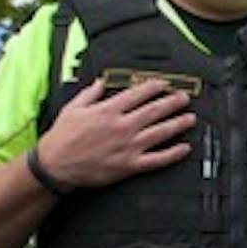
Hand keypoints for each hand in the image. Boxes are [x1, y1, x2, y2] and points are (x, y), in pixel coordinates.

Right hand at [34, 78, 194, 188]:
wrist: (56, 165)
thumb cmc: (63, 137)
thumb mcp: (73, 108)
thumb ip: (90, 94)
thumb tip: (102, 82)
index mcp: (108, 110)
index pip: (137, 94)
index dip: (154, 87)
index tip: (165, 84)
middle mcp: (122, 126)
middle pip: (154, 110)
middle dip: (172, 102)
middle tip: (184, 98)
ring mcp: (128, 146)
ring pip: (160, 132)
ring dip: (178, 124)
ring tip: (190, 118)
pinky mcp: (130, 165)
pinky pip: (157, 159)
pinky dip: (173, 154)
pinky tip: (185, 148)